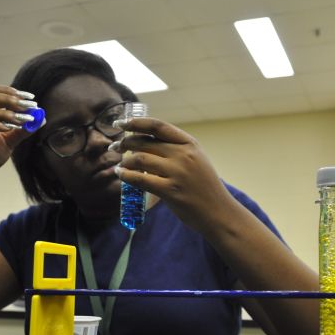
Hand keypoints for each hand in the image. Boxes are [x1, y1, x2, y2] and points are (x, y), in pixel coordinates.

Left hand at [114, 117, 236, 232]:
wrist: (218, 212)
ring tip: (119, 164)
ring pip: (139, 159)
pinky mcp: (170, 191)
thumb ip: (175, 150)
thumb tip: (143, 143)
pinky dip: (126, 175)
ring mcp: (177, 173)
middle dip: (125, 143)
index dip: (135, 123)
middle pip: (144, 142)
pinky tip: (120, 174)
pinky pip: (140, 180)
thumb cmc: (204, 186)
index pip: (157, 126)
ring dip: (124, 160)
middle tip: (115, 147)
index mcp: (190, 144)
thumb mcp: (196, 160)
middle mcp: (183, 155)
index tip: (120, 124)